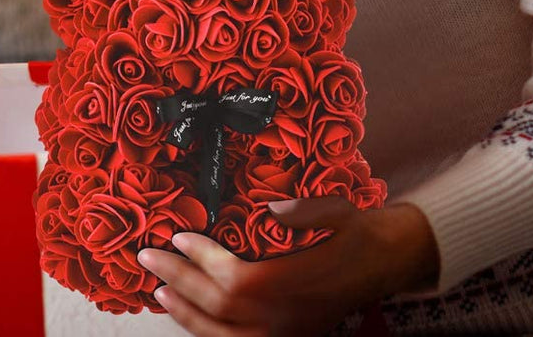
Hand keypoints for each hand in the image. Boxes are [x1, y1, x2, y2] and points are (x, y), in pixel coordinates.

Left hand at [136, 198, 438, 336]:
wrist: (384, 263)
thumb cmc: (355, 233)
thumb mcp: (338, 211)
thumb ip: (304, 211)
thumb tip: (271, 208)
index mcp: (295, 284)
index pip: (236, 280)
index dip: (201, 260)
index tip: (178, 237)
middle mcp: (286, 317)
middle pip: (220, 307)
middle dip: (178, 280)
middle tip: (149, 257)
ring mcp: (285, 335)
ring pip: (223, 336)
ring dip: (186, 314)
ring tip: (159, 291)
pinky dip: (207, 334)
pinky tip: (189, 317)